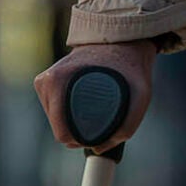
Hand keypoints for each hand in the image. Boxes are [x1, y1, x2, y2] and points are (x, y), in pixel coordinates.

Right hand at [34, 41, 158, 153]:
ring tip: (97, 105)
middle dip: (81, 131)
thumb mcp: (141, 93)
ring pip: (57, 121)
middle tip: (105, 120)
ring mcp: (44, 80)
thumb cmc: (129, 64)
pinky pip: (57, 110)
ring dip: (76, 120)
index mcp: (58, 81)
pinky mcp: (46, 81)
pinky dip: (71, 112)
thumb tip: (99, 148)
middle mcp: (46, 81)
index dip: (82, 141)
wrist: (120, 37)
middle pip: (60, 128)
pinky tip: (86, 100)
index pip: (62, 132)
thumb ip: (128, 125)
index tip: (101, 135)